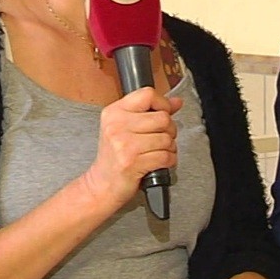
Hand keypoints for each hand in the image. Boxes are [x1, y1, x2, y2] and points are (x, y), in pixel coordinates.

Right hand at [82, 87, 182, 205]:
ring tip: (158, 151)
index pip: (147, 95)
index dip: (163, 103)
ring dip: (170, 148)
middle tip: (161, 138)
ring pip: (167, 138)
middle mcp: (117, 126)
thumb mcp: (126, 127)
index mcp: (114, 112)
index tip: (165, 112)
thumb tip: (176, 102)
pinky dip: (169, 160)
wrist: (103, 184)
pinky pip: (166, 156)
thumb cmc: (115, 156)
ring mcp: (124, 144)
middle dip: (170, 130)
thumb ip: (151, 112)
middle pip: (163, 118)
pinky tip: (159, 162)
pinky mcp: (132, 162)